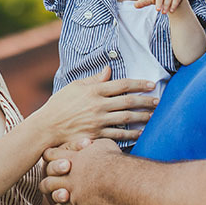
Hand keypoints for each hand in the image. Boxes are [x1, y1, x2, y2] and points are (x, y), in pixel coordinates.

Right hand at [32, 67, 156, 146]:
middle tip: (158, 101)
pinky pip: (118, 135)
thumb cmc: (59, 104)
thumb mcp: (74, 86)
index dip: (138, 84)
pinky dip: (131, 134)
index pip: (122, 85)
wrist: (47, 127)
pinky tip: (141, 133)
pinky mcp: (96, 135)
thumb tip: (109, 70)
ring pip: (127, 118)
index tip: (151, 84)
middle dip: (146, 101)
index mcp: (94, 90)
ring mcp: (98, 121)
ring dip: (143, 117)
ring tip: (154, 116)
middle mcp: (98, 105)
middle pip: (128, 102)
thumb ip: (94, 79)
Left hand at [41, 139, 121, 204]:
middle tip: (51, 182)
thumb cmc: (112, 160)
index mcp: (71, 158)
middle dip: (48, 182)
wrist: (117, 180)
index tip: (52, 158)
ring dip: (56, 198)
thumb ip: (94, 145)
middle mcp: (67, 175)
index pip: (51, 155)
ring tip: (60, 199)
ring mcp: (71, 191)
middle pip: (48, 179)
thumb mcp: (103, 144)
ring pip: (55, 196)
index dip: (50, 157)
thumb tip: (94, 144)